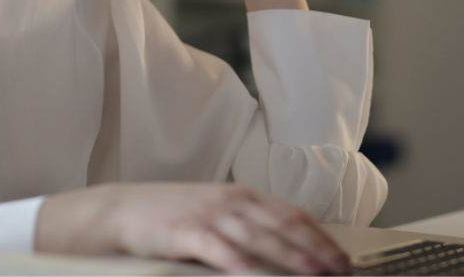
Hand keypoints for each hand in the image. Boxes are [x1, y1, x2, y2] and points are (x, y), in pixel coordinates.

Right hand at [34, 182, 349, 274]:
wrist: (122, 210)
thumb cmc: (171, 216)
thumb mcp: (215, 212)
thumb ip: (246, 224)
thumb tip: (284, 247)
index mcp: (241, 195)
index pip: (291, 213)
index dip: (319, 235)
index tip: (341, 255)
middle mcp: (231, 201)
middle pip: (282, 225)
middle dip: (315, 249)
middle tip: (341, 269)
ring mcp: (208, 214)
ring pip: (257, 236)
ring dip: (288, 256)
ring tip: (312, 274)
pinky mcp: (185, 231)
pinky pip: (216, 247)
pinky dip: (236, 262)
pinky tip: (250, 275)